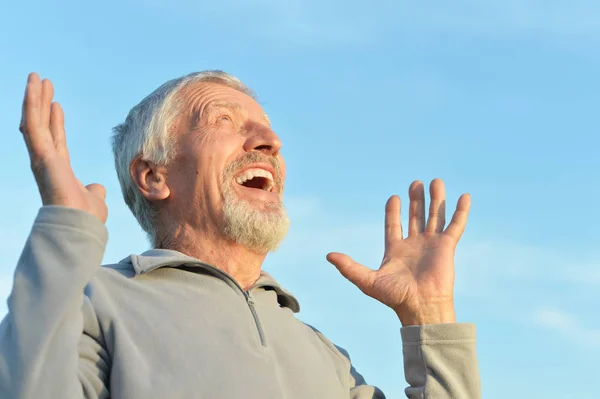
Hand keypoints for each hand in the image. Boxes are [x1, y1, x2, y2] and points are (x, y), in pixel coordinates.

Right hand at [19, 73, 107, 222]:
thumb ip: (94, 191)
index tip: (56, 105)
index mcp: (59, 170)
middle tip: (43, 82)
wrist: (79, 228)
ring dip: (34, 98)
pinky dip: (31, 103)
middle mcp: (46, 162)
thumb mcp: (93, 200)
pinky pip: (32, 124)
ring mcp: (41, 157)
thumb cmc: (86, 220)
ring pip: (34, 121)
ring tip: (37, 77)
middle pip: (42, 125)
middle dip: (41, 103)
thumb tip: (97, 188)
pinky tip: (33, 86)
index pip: (56, 140)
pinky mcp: (40, 154)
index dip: (55, 122)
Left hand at [327, 179, 469, 325]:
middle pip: (416, 216)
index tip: (394, 197)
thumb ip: (349, 267)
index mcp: (396, 250)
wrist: (421, 307)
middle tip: (416, 183)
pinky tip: (464, 196)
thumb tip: (328, 256)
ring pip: (435, 216)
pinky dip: (460, 211)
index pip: (393, 225)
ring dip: (436, 199)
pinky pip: (455, 225)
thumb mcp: (367, 281)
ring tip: (436, 182)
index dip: (393, 212)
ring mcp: (431, 244)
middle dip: (416, 200)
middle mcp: (414, 245)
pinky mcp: (447, 247)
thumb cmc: (395, 297)